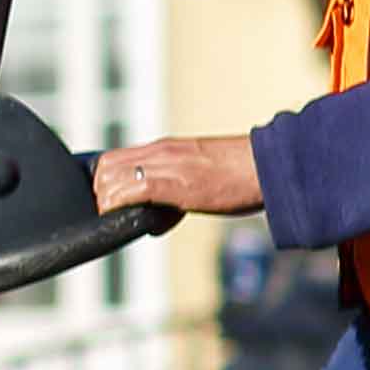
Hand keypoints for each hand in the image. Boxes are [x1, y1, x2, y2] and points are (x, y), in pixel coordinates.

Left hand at [92, 136, 261, 222]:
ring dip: (109, 202)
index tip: (107, 202)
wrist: (268, 167)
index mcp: (164, 148)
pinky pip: (131, 191)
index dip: (103, 181)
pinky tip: (128, 220)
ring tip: (124, 219)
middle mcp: (159, 152)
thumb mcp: (198, 177)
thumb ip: (172, 192)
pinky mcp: (173, 183)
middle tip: (115, 214)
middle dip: (101, 193)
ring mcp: (165, 165)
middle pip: (105, 167)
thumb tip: (154, 220)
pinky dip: (120, 206)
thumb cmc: (240, 176)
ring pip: (111, 178)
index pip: (113, 157)